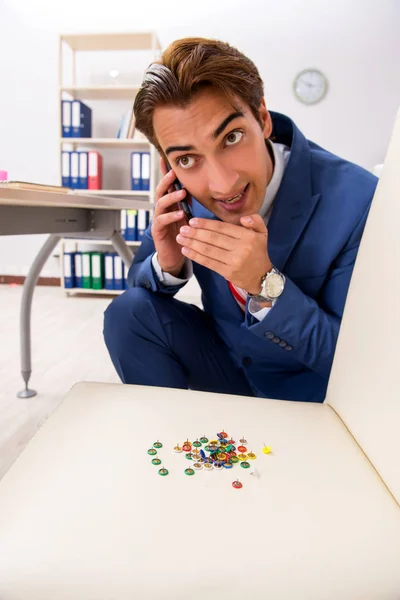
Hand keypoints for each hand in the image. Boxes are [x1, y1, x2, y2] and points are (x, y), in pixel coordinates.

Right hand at [151, 158, 189, 275]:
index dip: (165, 172)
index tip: (166, 159)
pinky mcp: (158, 231)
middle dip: (166, 181)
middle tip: (174, 173)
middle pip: (160, 191)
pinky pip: (161, 221)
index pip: (167, 185)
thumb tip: (193, 187)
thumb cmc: (182, 235)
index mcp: (169, 205)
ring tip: (181, 192)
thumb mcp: (187, 216)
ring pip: (160, 204)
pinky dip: (171, 217)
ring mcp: (158, 220)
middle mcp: (162, 210)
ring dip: (171, 197)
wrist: (175, 257)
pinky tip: (180, 214)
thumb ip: (187, 203)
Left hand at [176, 214, 271, 293]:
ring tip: (180, 238)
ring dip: (192, 243)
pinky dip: (195, 256)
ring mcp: (233, 261)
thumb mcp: (262, 233)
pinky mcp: (227, 272)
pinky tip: (186, 250)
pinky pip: (208, 262)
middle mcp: (241, 248)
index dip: (206, 224)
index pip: (222, 228)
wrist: (262, 277)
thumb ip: (255, 220)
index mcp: (247, 236)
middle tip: (182, 228)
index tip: (192, 221)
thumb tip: (243, 218)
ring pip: (208, 250)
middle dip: (195, 233)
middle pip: (213, 238)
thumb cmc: (258, 252)